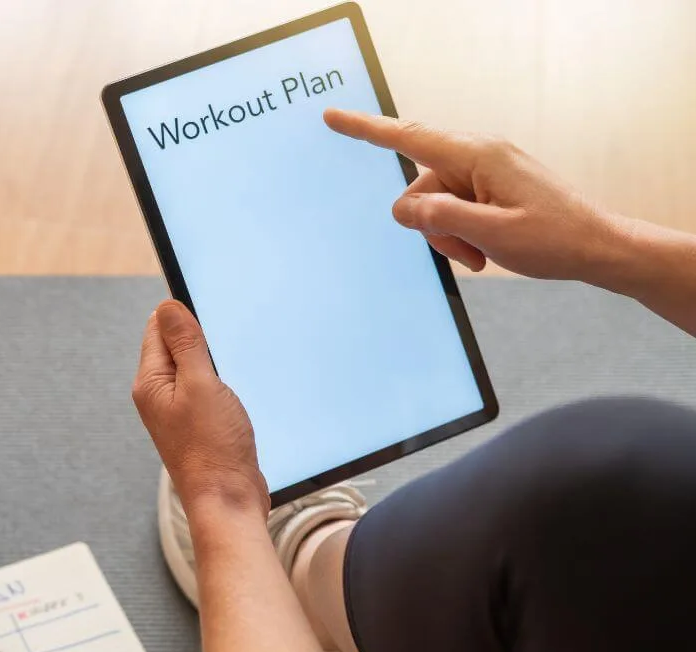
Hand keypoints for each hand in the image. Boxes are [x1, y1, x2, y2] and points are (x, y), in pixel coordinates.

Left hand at [132, 300, 268, 512]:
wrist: (228, 500)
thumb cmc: (213, 449)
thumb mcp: (201, 384)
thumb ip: (185, 344)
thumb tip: (167, 306)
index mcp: (150, 383)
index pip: (157, 329)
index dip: (182, 314)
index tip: (209, 307)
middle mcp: (158, 396)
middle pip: (174, 347)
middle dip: (199, 337)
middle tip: (226, 338)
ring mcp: (177, 412)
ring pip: (193, 368)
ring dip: (212, 361)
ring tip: (232, 366)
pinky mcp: (198, 424)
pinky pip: (205, 389)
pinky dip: (220, 382)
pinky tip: (236, 388)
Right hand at [323, 108, 624, 280]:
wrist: (599, 248)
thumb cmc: (555, 240)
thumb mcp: (494, 235)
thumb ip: (443, 219)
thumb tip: (405, 208)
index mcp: (479, 156)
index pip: (409, 138)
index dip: (366, 129)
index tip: (332, 118)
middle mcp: (479, 156)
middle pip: (421, 186)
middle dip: (431, 223)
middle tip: (467, 253)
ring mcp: (485, 171)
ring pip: (435, 202)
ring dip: (448, 234)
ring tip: (481, 255)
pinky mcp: (491, 186)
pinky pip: (454, 206)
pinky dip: (461, 232)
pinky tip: (485, 249)